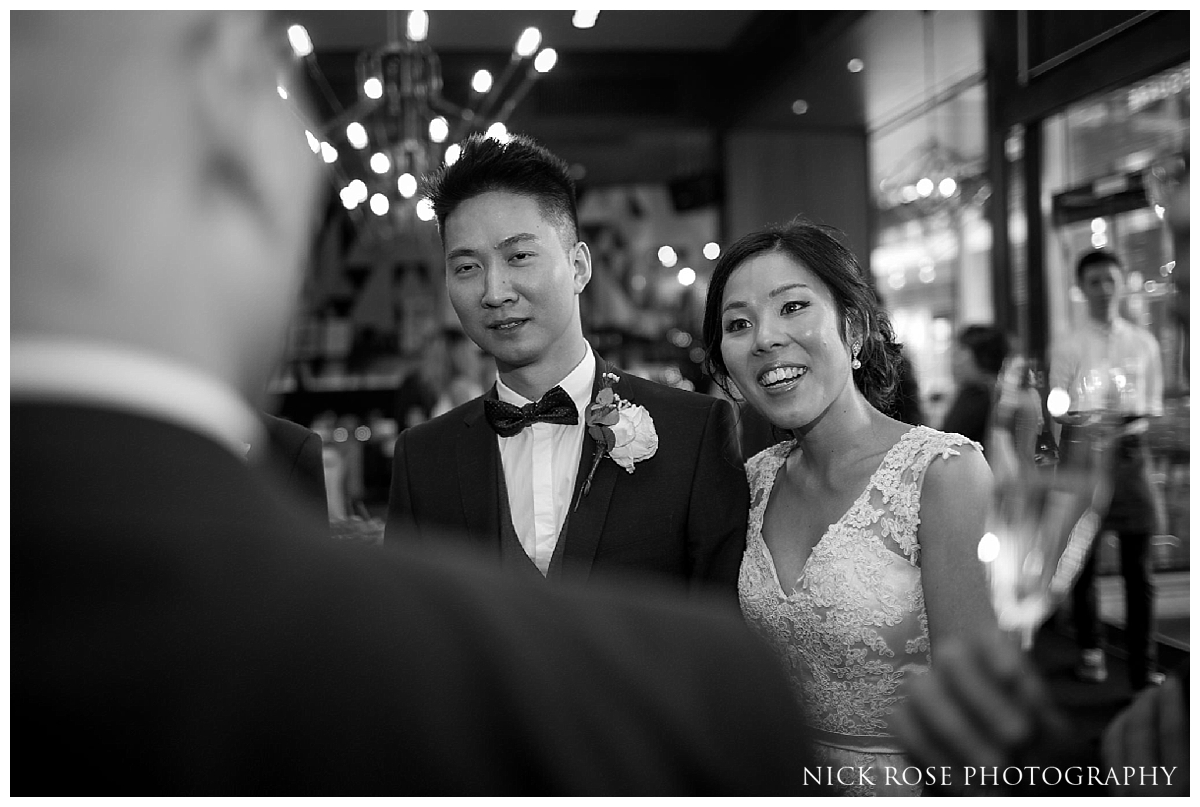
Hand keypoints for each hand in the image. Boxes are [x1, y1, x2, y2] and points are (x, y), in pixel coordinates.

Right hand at [888, 632, 1071, 793]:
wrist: (1006, 787)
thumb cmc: (1032, 757)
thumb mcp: (1052, 741)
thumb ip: (1043, 720)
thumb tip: (1026, 697)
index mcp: (994, 662)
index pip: (987, 637)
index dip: (995, 649)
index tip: (1011, 674)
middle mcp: (955, 668)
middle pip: (951, 657)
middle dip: (983, 697)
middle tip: (1018, 737)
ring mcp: (926, 693)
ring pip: (921, 690)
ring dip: (957, 730)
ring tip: (996, 769)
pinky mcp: (906, 723)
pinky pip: (904, 727)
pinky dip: (935, 755)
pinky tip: (967, 782)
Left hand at [1101, 674, 1188, 795]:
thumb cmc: (1188, 805)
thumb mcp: (1197, 776)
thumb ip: (1190, 746)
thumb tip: (1186, 713)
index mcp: (1181, 784)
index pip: (1172, 731)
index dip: (1171, 701)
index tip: (1172, 681)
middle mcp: (1149, 788)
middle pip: (1140, 730)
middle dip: (1147, 702)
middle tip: (1157, 686)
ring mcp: (1125, 792)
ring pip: (1117, 739)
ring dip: (1129, 713)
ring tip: (1142, 700)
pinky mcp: (1114, 794)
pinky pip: (1108, 756)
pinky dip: (1115, 733)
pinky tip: (1125, 724)